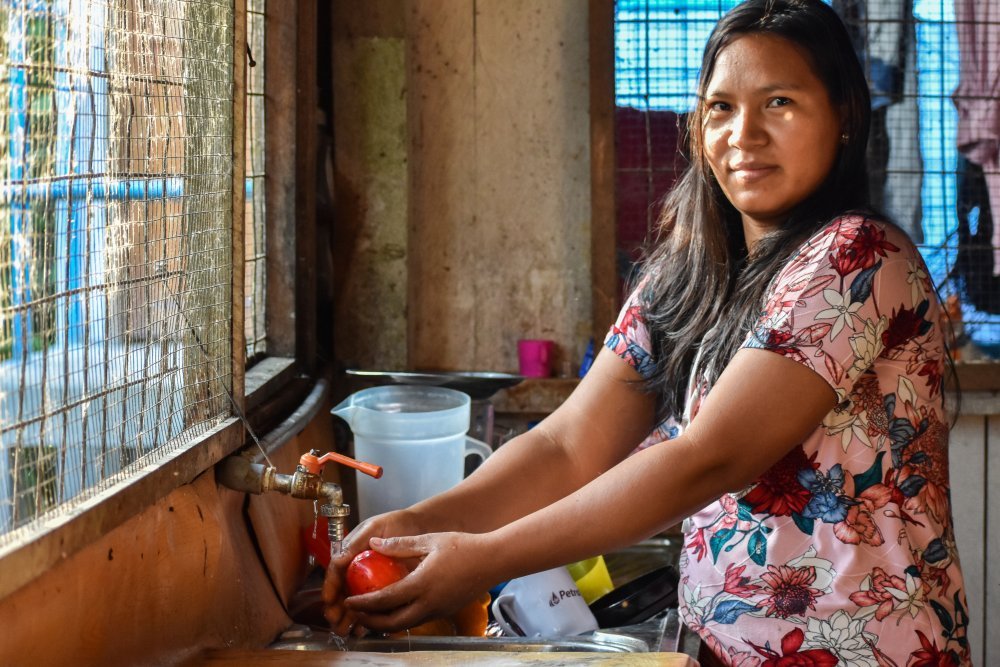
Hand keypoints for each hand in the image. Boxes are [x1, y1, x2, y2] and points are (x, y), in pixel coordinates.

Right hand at [322, 509, 422, 635]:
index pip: (336, 572)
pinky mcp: (387, 589)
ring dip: (348, 617)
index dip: (330, 586)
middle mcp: (359, 569)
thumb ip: (356, 542)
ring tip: (344, 630)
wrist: (422, 526)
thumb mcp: (375, 527)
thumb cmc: (396, 523)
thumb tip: (339, 558)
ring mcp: (372, 581)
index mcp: (352, 553)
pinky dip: (368, 618)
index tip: (328, 600)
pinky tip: (363, 629)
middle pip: (343, 591)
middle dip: (336, 608)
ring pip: (356, 602)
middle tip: (334, 620)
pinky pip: (375, 606)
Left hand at [344, 531, 495, 632]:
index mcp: (422, 584)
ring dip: (384, 622)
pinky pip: (417, 620)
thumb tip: (374, 543)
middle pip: (391, 622)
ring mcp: (437, 611)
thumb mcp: (429, 541)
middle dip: (369, 621)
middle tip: (355, 613)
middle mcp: (428, 603)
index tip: (349, 600)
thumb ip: (400, 545)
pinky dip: (401, 619)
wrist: (493, 560)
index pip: (384, 600)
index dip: (363, 603)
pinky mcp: (444, 612)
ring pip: (404, 625)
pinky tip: (395, 608)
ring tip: (371, 614)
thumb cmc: (464, 546)